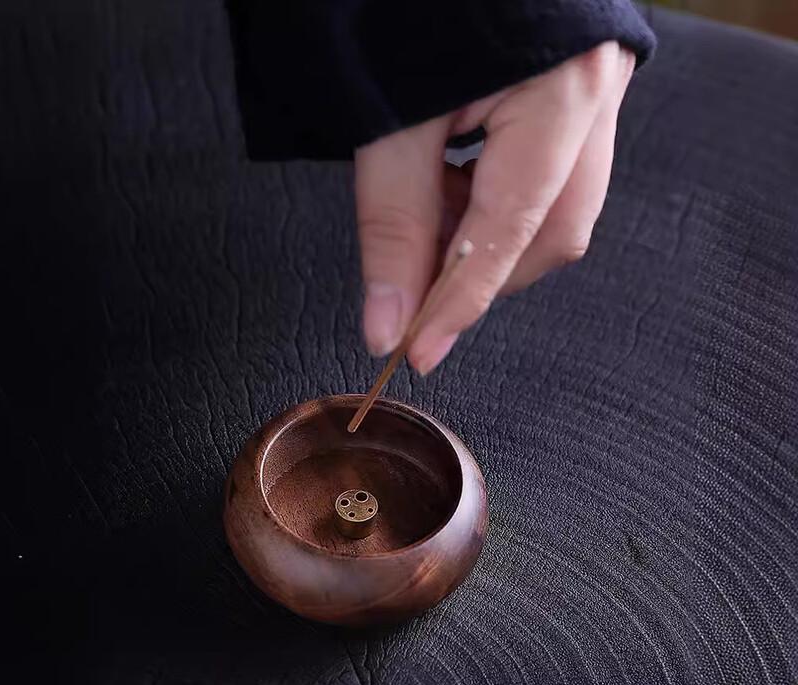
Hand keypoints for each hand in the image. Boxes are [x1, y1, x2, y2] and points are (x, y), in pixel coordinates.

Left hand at [355, 42, 634, 373]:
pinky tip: (451, 184)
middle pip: (549, 234)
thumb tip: (387, 322)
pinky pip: (544, 178)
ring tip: (427, 211)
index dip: (458, 304)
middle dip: (479, 270)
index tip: (415, 352)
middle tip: (412, 274)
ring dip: (484, 237)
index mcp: (559, 92)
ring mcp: (594, 93)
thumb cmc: (405, 1)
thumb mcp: (388, 114)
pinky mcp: (573, 93)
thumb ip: (391, 221)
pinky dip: (491, 202)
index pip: (508, 233)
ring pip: (552, 213)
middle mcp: (595, 96)